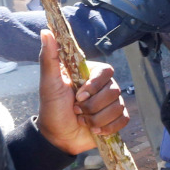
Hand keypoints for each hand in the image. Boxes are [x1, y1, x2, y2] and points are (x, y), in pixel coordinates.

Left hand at [35, 30, 128, 152]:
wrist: (57, 137)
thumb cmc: (52, 108)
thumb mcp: (49, 82)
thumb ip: (49, 57)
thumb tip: (46, 32)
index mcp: (90, 74)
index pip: (106, 71)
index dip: (95, 86)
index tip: (78, 96)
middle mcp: (104, 86)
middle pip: (114, 91)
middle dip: (93, 106)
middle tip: (77, 111)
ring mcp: (111, 102)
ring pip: (118, 107)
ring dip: (97, 119)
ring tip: (83, 122)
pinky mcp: (116, 118)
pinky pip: (123, 120)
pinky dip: (108, 128)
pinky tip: (95, 130)